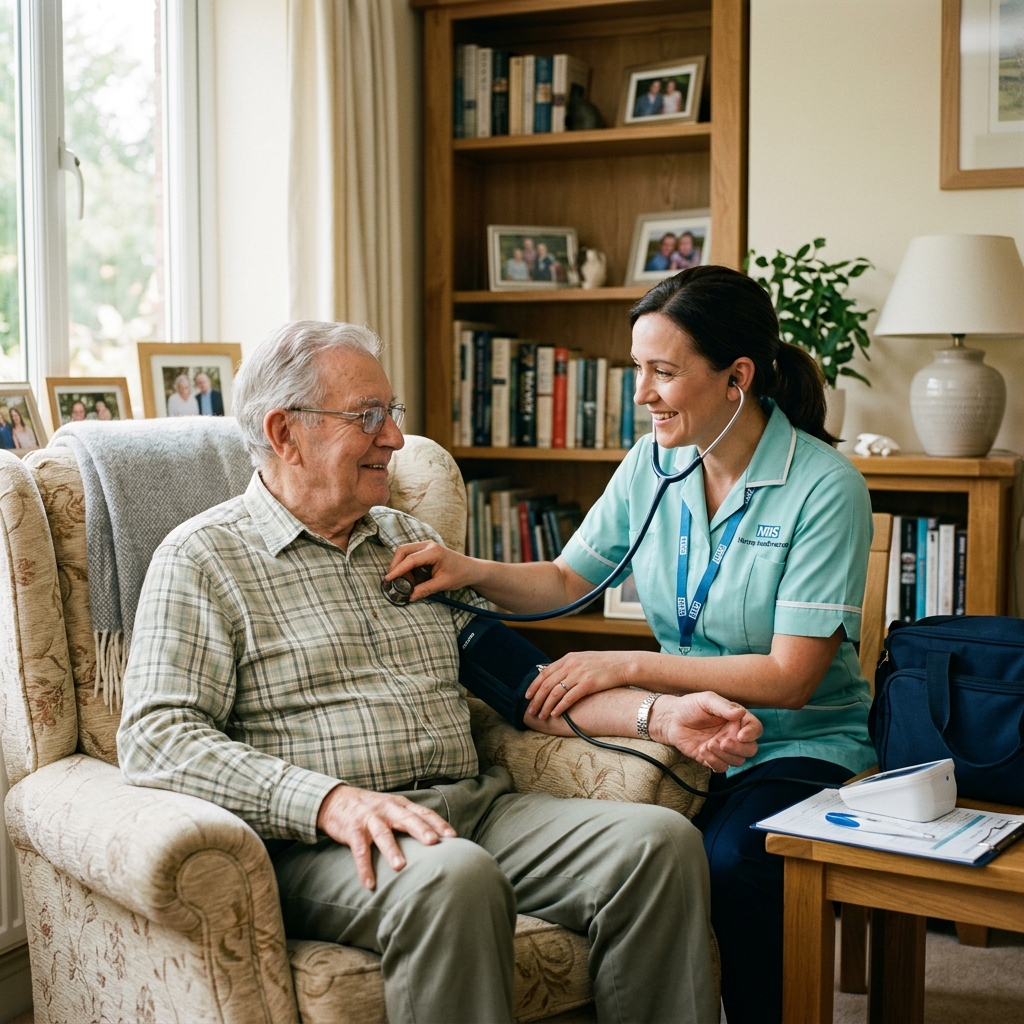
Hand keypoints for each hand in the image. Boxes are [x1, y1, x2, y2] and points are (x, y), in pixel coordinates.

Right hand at [316, 785, 456, 888]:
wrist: (336, 799)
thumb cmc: (371, 808)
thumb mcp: (392, 807)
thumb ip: (410, 818)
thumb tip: (437, 838)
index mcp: (400, 805)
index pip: (423, 812)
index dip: (438, 823)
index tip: (453, 837)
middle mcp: (387, 810)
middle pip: (406, 819)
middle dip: (420, 830)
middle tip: (433, 842)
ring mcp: (369, 819)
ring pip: (383, 834)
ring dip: (391, 850)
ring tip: (400, 867)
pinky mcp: (352, 830)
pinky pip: (359, 850)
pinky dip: (364, 867)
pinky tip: (369, 884)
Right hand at [385, 541, 478, 600]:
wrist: (470, 569)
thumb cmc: (459, 574)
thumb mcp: (442, 584)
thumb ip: (425, 589)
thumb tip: (409, 597)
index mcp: (434, 551)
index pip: (410, 559)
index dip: (398, 570)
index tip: (388, 579)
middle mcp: (428, 545)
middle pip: (403, 550)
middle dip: (395, 565)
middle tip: (392, 581)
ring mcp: (426, 546)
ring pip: (404, 552)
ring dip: (401, 567)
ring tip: (406, 583)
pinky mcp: (425, 550)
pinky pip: (409, 556)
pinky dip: (406, 567)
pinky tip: (411, 579)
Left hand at [526, 650, 636, 718]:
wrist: (623, 664)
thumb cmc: (603, 665)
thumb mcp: (583, 660)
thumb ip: (568, 667)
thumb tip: (554, 678)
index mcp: (568, 658)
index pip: (544, 672)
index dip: (534, 685)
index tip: (527, 696)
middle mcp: (571, 665)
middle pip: (547, 684)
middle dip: (537, 699)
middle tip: (531, 711)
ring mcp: (579, 674)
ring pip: (555, 692)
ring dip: (546, 706)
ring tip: (541, 716)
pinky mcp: (588, 684)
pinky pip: (569, 698)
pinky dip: (560, 707)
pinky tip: (555, 714)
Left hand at [648, 692, 762, 772]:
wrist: (672, 720)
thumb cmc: (691, 706)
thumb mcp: (707, 700)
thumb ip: (723, 706)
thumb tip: (740, 713)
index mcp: (737, 720)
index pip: (755, 728)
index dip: (752, 734)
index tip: (740, 735)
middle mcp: (734, 735)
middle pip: (750, 749)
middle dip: (738, 748)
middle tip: (722, 742)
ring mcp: (724, 749)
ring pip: (737, 761)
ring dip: (724, 755)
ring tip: (708, 744)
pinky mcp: (713, 759)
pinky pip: (722, 768)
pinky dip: (714, 762)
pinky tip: (703, 751)